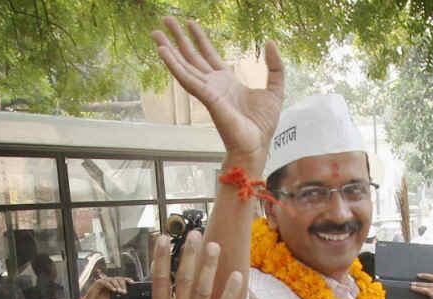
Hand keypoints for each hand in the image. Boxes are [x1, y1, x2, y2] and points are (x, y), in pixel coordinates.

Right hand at [82, 277, 131, 298]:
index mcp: (115, 286)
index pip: (123, 280)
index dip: (128, 280)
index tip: (132, 282)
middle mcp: (111, 283)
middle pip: (119, 279)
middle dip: (123, 285)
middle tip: (124, 292)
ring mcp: (105, 282)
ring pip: (113, 279)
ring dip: (117, 285)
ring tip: (119, 291)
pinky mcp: (99, 282)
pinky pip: (106, 282)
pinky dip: (110, 285)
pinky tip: (113, 290)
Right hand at [151, 19, 283, 169]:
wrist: (257, 144)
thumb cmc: (263, 125)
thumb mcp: (275, 90)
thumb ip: (275, 66)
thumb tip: (270, 43)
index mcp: (227, 82)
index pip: (209, 56)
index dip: (200, 39)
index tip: (191, 23)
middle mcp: (213, 85)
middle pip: (192, 57)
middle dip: (179, 39)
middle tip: (165, 20)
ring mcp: (208, 91)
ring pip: (184, 66)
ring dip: (169, 50)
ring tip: (156, 33)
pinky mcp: (207, 98)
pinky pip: (187, 80)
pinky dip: (174, 66)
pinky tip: (163, 52)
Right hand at [152, 232, 242, 298]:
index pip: (159, 280)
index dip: (160, 257)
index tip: (161, 238)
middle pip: (184, 278)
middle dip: (189, 254)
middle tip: (195, 234)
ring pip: (203, 287)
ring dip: (209, 265)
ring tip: (214, 246)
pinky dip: (231, 291)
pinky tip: (238, 276)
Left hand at [411, 273, 432, 298]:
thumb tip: (423, 285)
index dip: (427, 275)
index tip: (419, 275)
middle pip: (432, 282)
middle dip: (421, 282)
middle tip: (412, 282)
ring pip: (430, 287)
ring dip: (419, 286)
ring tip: (412, 286)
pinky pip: (430, 293)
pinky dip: (421, 290)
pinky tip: (416, 290)